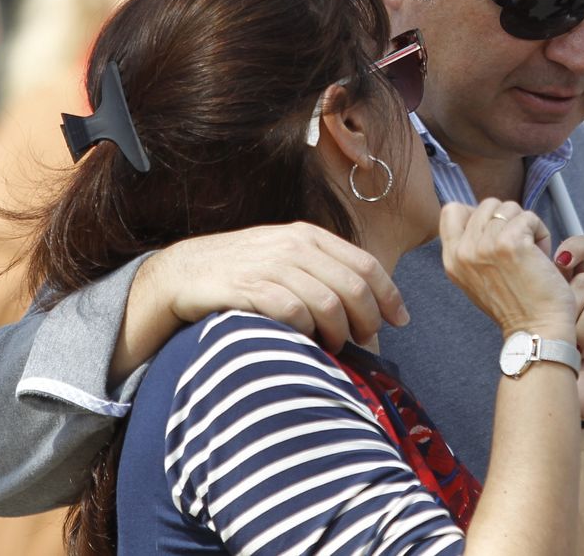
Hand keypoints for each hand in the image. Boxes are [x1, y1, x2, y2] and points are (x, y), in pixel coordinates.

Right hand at [148, 222, 407, 351]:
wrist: (184, 271)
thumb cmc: (243, 272)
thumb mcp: (285, 258)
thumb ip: (322, 272)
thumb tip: (367, 310)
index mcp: (309, 236)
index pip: (365, 264)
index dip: (388, 295)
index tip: (399, 320)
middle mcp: (293, 246)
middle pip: (352, 287)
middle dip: (367, 320)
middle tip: (363, 341)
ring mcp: (270, 265)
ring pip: (328, 303)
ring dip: (338, 333)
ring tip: (333, 346)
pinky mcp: (248, 288)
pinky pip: (293, 312)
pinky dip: (306, 332)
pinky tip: (305, 341)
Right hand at [440, 198, 574, 339]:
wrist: (536, 331)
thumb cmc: (517, 305)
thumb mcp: (478, 277)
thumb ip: (472, 247)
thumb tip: (483, 214)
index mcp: (452, 260)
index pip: (452, 210)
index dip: (478, 214)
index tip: (496, 233)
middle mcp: (463, 251)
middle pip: (486, 204)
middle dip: (508, 221)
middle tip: (519, 250)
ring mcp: (484, 246)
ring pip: (509, 208)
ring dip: (526, 227)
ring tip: (531, 254)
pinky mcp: (509, 243)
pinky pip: (528, 217)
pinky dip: (541, 232)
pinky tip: (542, 256)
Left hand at [552, 235, 583, 418]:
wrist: (561, 392)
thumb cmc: (548, 356)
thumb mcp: (540, 314)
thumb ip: (545, 284)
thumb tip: (549, 259)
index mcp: (572, 287)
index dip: (578, 248)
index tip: (561, 260)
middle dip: (569, 313)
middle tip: (564, 336)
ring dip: (582, 332)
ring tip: (577, 350)